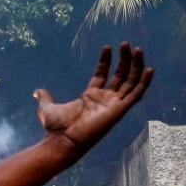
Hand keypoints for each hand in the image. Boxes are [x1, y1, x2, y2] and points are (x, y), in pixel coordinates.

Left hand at [34, 42, 153, 157]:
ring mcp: (113, 104)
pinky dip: (144, 82)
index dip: (105, 61)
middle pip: (120, 76)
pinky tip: (149, 69)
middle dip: (125, 60)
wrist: (62, 140)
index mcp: (90, 97)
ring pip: (131, 82)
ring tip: (138, 49)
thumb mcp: (47, 108)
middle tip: (127, 44)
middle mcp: (105, 100)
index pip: (102, 75)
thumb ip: (45, 97)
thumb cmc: (56, 128)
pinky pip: (136, 95)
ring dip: (136, 66)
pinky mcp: (120, 110)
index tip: (107, 47)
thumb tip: (36, 92)